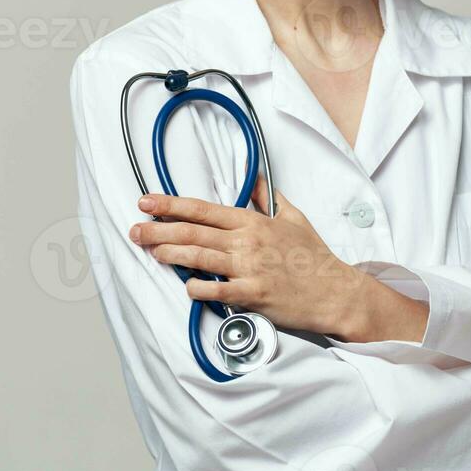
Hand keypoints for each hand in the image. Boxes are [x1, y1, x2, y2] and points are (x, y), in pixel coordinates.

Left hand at [129, 177, 426, 341]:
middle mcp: (246, 242)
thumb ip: (266, 197)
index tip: (147, 202)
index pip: (203, 209)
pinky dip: (197, 288)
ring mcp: (248, 269)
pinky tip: (186, 286)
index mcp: (252, 222)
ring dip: (170, 255)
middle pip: (193, 232)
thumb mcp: (292, 216)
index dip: (170, 204)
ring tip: (151, 252)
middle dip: (158, 230)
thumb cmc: (314, 256)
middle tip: (135, 230)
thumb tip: (253, 176)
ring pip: (198, 258)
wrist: (335, 291)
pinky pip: (216, 291)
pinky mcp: (253, 295)